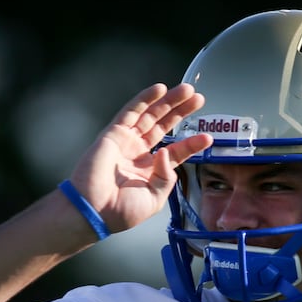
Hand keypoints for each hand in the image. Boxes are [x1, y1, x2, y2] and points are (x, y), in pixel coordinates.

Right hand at [67, 83, 214, 234]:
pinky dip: (145, 99)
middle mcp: (138, 153)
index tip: (207, 137)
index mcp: (149, 171)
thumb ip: (166, 177)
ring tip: (187, 90)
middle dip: (181, 111)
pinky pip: (131, 112)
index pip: (174, 152)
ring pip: (151, 115)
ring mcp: (126, 142)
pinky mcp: (113, 134)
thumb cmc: (120, 212)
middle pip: (164, 126)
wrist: (94, 211)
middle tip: (198, 99)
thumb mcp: (154, 199)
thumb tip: (166, 152)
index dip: (190, 143)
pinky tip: (159, 90)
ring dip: (168, 101)